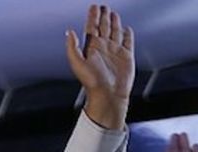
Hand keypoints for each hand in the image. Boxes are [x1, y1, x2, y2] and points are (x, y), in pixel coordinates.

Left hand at [66, 5, 134, 129]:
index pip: (91, 27)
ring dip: (114, 22)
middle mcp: (103, 48)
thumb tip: (69, 32)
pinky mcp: (127, 56)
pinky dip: (127, 34)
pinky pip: (128, 42)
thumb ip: (73, 47)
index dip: (92, 16)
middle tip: (104, 6)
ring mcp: (115, 51)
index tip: (94, 6)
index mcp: (92, 48)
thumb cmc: (92, 83)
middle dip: (103, 16)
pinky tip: (126, 29)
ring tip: (113, 13)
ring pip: (115, 32)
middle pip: (103, 27)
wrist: (109, 95)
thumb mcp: (78, 64)